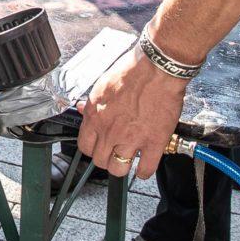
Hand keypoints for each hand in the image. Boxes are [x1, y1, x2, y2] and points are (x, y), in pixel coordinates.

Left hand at [75, 45, 189, 181]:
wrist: (156, 69)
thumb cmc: (131, 71)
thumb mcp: (102, 84)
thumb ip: (92, 102)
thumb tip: (83, 108)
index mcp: (95, 115)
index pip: (85, 146)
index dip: (92, 149)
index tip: (98, 147)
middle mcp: (110, 131)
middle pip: (100, 161)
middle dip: (106, 158)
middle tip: (114, 152)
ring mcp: (131, 139)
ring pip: (119, 170)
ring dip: (122, 167)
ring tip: (128, 160)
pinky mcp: (153, 142)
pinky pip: (145, 169)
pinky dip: (144, 171)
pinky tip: (144, 164)